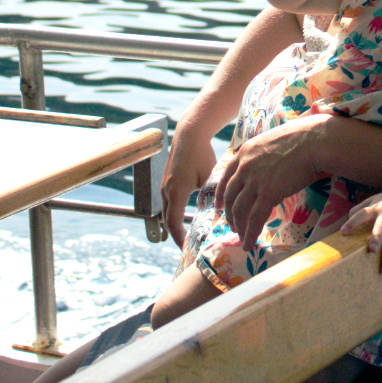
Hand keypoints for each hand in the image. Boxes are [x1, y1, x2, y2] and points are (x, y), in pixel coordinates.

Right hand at [159, 129, 215, 247]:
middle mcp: (166, 191)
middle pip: (167, 220)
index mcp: (175, 192)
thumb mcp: (208, 177)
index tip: (187, 248)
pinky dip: (174, 214)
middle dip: (176, 235)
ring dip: (174, 224)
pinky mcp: (167, 182)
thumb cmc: (201, 154)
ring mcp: (164, 186)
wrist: (189, 134)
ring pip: (167, 212)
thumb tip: (217, 214)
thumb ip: (209, 195)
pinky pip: (168, 203)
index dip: (179, 238)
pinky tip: (186, 218)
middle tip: (189, 246)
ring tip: (188, 235)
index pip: (173, 223)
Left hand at [214, 115, 329, 249]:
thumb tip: (267, 168)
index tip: (218, 206)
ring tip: (241, 238)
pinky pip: (254, 220)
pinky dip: (250, 235)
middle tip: (232, 226)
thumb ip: (263, 156)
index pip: (226, 176)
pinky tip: (249, 245)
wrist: (314, 142)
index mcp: (245, 151)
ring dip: (239, 227)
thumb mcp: (273, 142)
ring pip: (239, 210)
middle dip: (229, 214)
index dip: (220, 194)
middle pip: (230, 196)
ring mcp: (254, 180)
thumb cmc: (302, 138)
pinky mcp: (268, 193)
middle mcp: (245, 166)